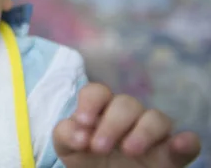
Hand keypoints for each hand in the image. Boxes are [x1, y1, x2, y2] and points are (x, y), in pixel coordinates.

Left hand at [53, 83, 200, 167]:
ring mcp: (152, 134)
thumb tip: (78, 134)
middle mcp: (128, 117)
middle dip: (112, 123)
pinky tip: (177, 145)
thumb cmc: (88, 160)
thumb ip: (66, 134)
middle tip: (99, 147)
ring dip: (143, 131)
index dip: (90, 102)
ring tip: (130, 151)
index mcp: (101, 110)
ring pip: (156, 117)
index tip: (83, 123)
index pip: (97, 92)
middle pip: (126, 103)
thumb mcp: (69, 149)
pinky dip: (184, 141)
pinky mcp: (171, 154)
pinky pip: (187, 141)